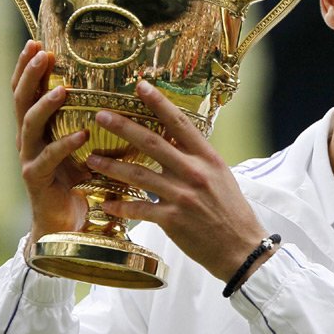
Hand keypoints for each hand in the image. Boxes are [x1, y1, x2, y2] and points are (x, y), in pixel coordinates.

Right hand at [12, 40, 89, 242]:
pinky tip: (80, 134)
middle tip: (40, 54)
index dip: (29, 68)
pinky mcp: (37, 180)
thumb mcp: (90, 148)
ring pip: (29, 125)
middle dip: (30, 75)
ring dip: (45, 105)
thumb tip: (131, 97)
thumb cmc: (81, 182)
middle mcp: (29, 140)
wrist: (68, 224)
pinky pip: (48, 158)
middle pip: (21, 100)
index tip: (38, 44)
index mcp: (40, 128)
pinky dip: (64, 145)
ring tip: (62, 90)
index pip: (29, 91)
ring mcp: (30, 159)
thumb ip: (99, 124)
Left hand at [86, 80, 270, 282]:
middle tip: (101, 115)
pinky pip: (138, 209)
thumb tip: (175, 138)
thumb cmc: (231, 210)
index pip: (180, 123)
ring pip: (138, 175)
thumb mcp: (220, 175)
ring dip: (111, 166)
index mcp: (207, 157)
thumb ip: (196, 157)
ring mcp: (182, 196)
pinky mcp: (172, 219)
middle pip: (153, 143)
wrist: (241, 247)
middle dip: (124, 126)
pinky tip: (106, 202)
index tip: (141, 86)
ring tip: (92, 158)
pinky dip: (120, 205)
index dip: (159, 102)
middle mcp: (194, 172)